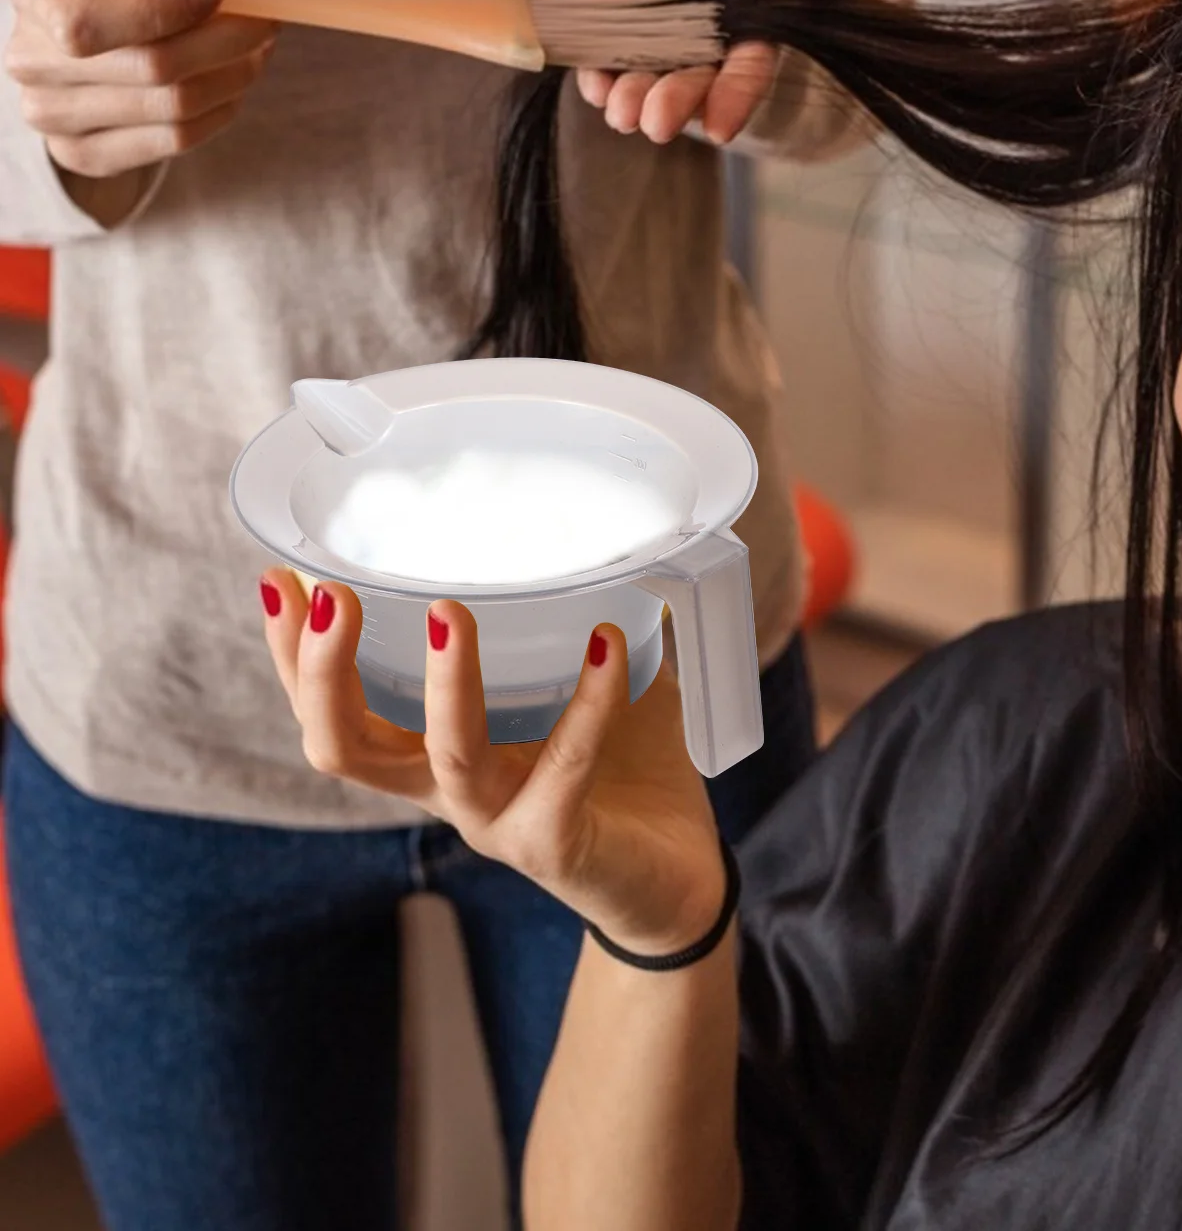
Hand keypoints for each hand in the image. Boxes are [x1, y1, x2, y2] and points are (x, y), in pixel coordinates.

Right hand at [5, 0, 276, 178]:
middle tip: (263, 24)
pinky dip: (221, 111)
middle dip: (224, 43)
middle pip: (152, 70)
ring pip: (175, 110)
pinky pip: (177, 141)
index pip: (91, 24)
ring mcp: (56, 119)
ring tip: (256, 50)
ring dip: (234, 78)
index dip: (165, 11)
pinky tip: (233, 82)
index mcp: (34, 3)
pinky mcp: (87, 155)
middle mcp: (32, 66)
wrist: (80, 42)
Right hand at [261, 572, 726, 954]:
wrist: (672, 881)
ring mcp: (497, 821)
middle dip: (322, 672)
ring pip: (446, 756)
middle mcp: (445, 792)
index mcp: (427, 756)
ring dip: (446, 682)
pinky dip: (587, 702)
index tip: (279, 578)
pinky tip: (606, 644)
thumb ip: (556, 624)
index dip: (292, 654)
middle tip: (332, 597)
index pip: (332, 710)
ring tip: (451, 611)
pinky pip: (564, 766)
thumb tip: (573, 529)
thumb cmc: (617, 775)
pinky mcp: (556, 842)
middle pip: (344, 746)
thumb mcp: (569, 689)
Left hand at [576, 0, 859, 145]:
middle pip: (692, 87)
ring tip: (622, 112)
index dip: (734, 100)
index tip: (719, 129)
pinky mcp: (617, 34)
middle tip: (656, 122)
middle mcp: (706, 53)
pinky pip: (604, 64)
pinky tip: (593, 86)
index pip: (747, 74)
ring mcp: (659, 47)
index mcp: (755, 33)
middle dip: (673, 107)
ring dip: (631, 103)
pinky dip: (596, 78)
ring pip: (646, 86)